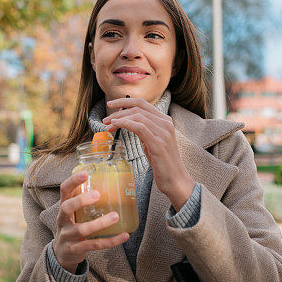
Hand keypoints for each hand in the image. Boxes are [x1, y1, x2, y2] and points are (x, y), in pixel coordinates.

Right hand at [53, 171, 129, 272]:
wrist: (62, 254)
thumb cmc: (73, 227)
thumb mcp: (74, 214)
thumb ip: (86, 202)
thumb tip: (113, 185)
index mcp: (64, 208)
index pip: (64, 190)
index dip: (73, 181)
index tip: (86, 173)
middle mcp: (63, 220)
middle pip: (67, 207)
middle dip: (81, 200)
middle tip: (98, 194)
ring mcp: (68, 236)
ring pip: (82, 229)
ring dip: (100, 223)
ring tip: (115, 216)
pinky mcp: (76, 249)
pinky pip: (94, 245)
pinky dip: (110, 241)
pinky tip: (124, 236)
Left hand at [103, 96, 194, 210]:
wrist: (175, 180)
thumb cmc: (162, 162)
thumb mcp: (152, 141)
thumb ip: (143, 129)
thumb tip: (126, 121)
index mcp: (165, 120)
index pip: (143, 103)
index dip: (125, 101)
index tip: (111, 104)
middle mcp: (166, 123)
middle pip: (138, 108)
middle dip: (118, 111)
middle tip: (105, 120)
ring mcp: (163, 132)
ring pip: (137, 116)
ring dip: (119, 118)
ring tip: (108, 126)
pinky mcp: (158, 143)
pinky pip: (139, 127)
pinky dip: (125, 124)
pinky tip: (116, 126)